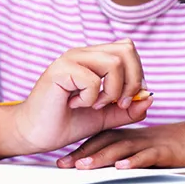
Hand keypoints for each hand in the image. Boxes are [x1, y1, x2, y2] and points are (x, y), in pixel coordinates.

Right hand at [9, 41, 153, 154]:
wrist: (35, 134)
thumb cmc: (66, 123)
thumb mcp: (105, 117)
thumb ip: (127, 109)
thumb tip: (149, 99)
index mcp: (94, 59)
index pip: (128, 49)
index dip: (137, 74)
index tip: (126, 101)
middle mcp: (83, 53)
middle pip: (126, 50)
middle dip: (131, 82)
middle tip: (118, 104)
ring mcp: (70, 59)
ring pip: (113, 62)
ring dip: (112, 91)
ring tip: (95, 105)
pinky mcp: (60, 71)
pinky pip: (92, 80)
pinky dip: (90, 98)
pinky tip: (75, 104)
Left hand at [56, 116, 184, 169]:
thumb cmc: (180, 149)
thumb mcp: (150, 152)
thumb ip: (130, 158)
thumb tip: (107, 174)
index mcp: (132, 137)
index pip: (101, 140)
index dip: (80, 150)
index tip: (60, 162)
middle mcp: (138, 138)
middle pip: (105, 143)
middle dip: (82, 154)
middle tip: (60, 165)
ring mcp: (153, 143)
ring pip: (123, 148)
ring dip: (101, 157)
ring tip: (82, 166)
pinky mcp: (169, 151)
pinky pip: (150, 155)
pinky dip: (135, 161)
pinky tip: (121, 168)